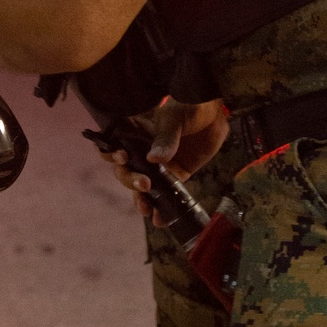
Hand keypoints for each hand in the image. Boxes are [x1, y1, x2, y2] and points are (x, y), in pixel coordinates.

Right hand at [105, 98, 228, 220]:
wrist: (217, 115)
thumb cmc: (190, 107)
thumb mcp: (175, 119)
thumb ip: (166, 139)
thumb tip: (154, 160)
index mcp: (135, 132)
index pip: (112, 144)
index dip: (110, 154)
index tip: (122, 158)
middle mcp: (142, 151)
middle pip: (125, 171)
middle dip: (129, 180)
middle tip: (144, 184)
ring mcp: (158, 166)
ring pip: (141, 187)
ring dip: (140, 199)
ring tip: (146, 209)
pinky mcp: (175, 176)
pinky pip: (165, 195)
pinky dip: (161, 209)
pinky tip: (160, 219)